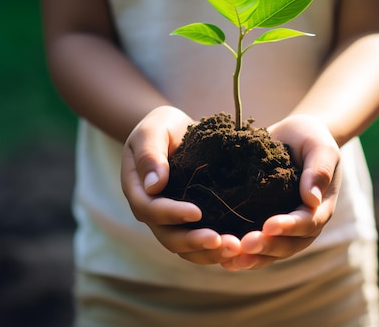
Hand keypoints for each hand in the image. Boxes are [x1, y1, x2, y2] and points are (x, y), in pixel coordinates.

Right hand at [121, 106, 241, 264]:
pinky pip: (201, 244)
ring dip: (210, 253)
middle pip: (169, 237)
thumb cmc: (162, 127)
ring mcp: (171, 221)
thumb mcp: (153, 130)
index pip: (150, 210)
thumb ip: (150, 154)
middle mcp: (153, 212)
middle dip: (195, 242)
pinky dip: (217, 250)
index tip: (197, 213)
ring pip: (186, 248)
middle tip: (224, 243)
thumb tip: (154, 186)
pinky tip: (240, 249)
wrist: (178, 131)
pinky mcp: (191, 223)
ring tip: (236, 249)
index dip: (172, 214)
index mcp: (138, 191)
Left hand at [221, 114, 340, 270]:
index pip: (308, 223)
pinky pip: (256, 246)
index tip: (269, 225)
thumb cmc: (309, 138)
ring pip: (272, 252)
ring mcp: (284, 228)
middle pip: (289, 245)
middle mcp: (303, 224)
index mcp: (320, 207)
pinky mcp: (263, 223)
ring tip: (232, 258)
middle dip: (267, 247)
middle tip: (245, 245)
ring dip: (253, 257)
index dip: (289, 227)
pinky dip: (242, 255)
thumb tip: (312, 199)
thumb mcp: (318, 146)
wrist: (292, 136)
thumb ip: (319, 169)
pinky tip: (223, 258)